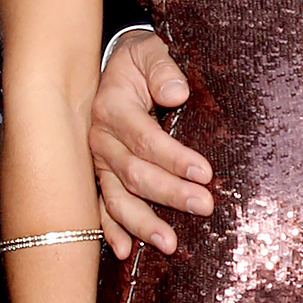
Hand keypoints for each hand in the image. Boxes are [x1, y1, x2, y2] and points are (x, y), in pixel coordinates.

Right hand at [89, 31, 213, 258]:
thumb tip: (178, 93)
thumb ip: (163, 70)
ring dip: (143, 223)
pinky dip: (112, 230)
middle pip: (135, 174)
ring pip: (117, 198)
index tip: (205, 173)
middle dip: (170, 194)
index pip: (146, 140)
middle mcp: (101, 140)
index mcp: (112, 109)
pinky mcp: (99, 173)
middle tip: (204, 206)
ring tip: (171, 243)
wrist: (110, 65)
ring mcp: (97, 161)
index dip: (175, 159)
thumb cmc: (137, 60)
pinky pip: (101, 206)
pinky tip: (126, 251)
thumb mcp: (149, 51)